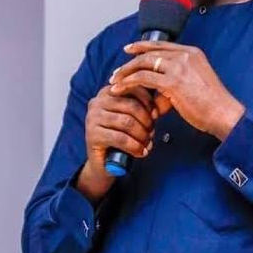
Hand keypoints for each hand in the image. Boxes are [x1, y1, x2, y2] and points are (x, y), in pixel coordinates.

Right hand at [76, 84, 155, 203]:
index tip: (156, 115)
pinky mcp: (92, 135)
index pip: (134, 89)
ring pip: (127, 122)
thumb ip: (143, 106)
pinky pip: (120, 138)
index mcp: (108, 92)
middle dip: (146, 121)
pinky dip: (135, 146)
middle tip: (152, 133)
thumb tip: (161, 103)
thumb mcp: (132, 117)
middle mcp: (97, 101)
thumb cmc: (121, 137)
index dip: (149, 102)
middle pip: (132, 105)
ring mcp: (92, 118)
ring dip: (142, 135)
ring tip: (147, 143)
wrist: (104, 163)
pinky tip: (141, 152)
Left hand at [109, 41, 244, 140]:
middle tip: (117, 70)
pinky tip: (120, 89)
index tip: (129, 50)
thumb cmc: (212, 104)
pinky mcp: (172, 82)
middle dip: (130, 60)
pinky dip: (128, 83)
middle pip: (150, 52)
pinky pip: (143, 78)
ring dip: (126, 72)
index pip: (162, 45)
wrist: (224, 113)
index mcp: (192, 53)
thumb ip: (176, 83)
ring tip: (115, 81)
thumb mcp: (195, 84)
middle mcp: (185, 55)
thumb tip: (158, 95)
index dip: (143, 46)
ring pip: (143, 63)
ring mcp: (179, 67)